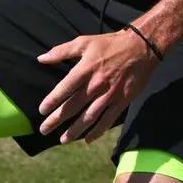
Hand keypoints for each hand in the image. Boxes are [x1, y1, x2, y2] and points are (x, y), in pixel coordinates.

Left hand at [36, 29, 159, 142]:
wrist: (141, 48)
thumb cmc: (110, 44)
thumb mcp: (84, 42)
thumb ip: (61, 51)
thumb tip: (41, 58)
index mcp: (85, 69)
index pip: (64, 89)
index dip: (52, 101)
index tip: (41, 111)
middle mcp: (96, 85)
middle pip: (73, 106)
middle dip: (57, 120)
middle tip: (44, 130)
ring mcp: (109, 95)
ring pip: (89, 117)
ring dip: (75, 130)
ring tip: (63, 140)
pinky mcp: (122, 101)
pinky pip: (108, 119)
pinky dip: (98, 131)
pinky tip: (88, 139)